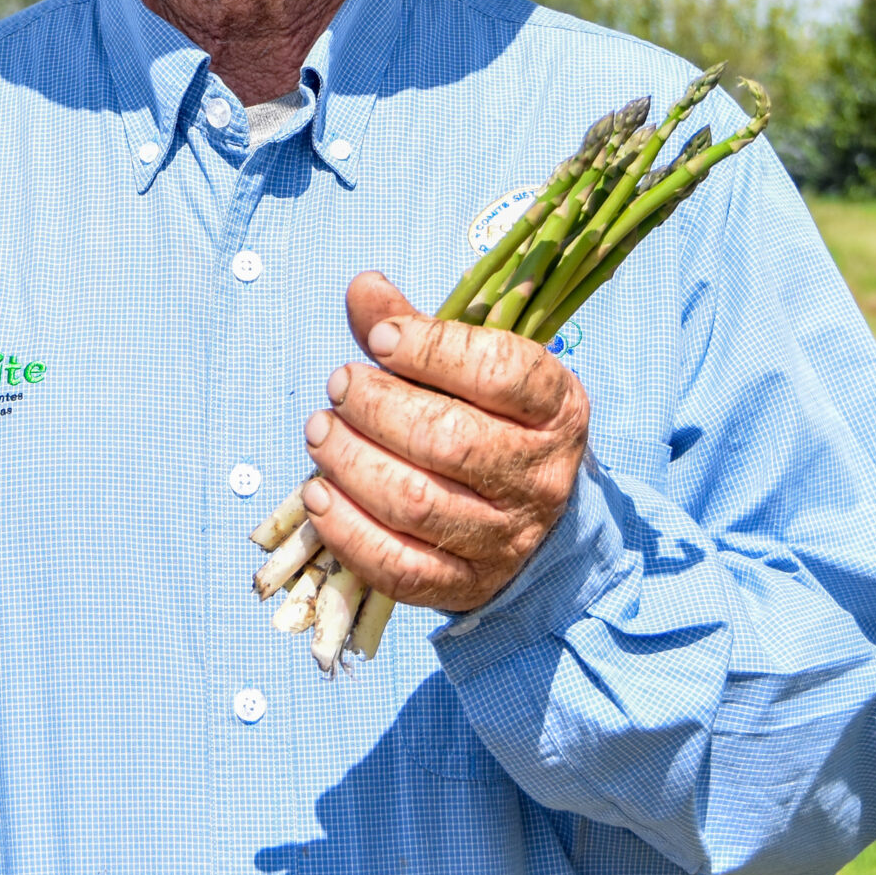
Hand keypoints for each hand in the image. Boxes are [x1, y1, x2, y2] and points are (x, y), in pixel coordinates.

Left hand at [300, 271, 589, 612]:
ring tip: (320, 433)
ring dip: (352, 463)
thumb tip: (363, 289)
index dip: (434, 350)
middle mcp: (539, 476)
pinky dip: (347, 530)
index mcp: (556, 408)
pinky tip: (319, 494)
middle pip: (450, 439)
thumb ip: (417, 328)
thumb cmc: (489, 423)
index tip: (381, 338)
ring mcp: (506, 538)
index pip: (502, 373)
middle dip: (377, 408)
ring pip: (418, 503)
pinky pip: (400, 567)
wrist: (528, 519)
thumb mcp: (470, 369)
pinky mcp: (466, 585)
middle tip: (339, 386)